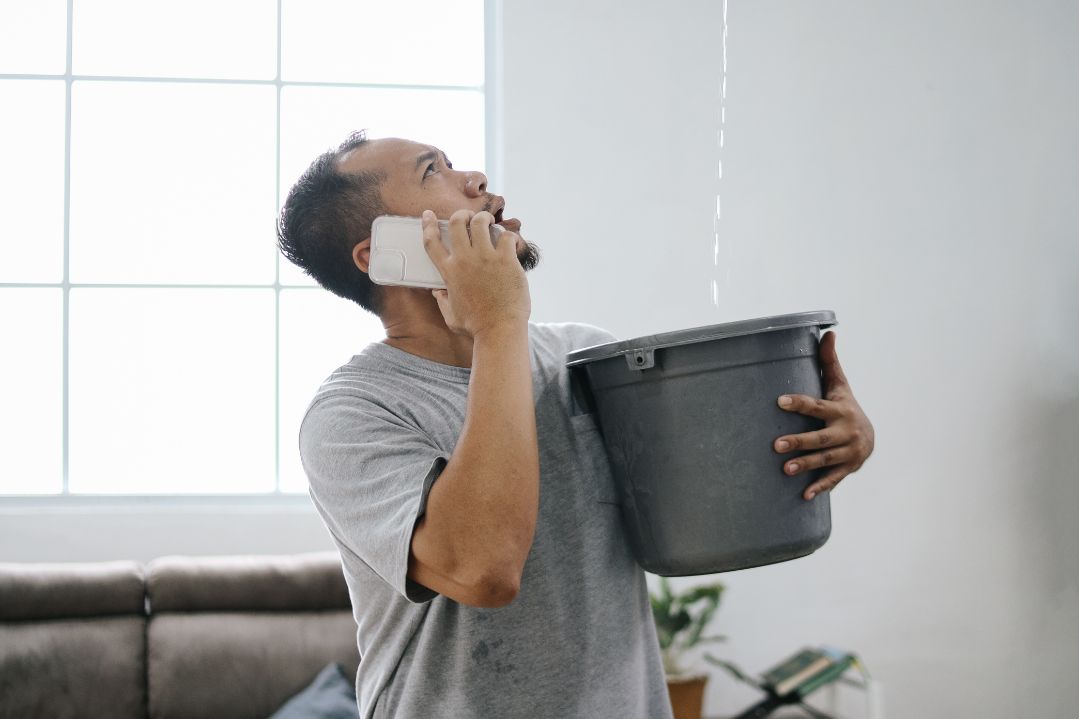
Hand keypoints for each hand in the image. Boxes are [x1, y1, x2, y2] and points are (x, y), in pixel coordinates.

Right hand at [422, 209, 529, 337]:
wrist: (499, 330)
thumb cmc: (476, 326)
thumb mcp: (451, 315)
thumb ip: (442, 301)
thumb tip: (437, 292)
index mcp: (449, 272)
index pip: (431, 242)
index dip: (428, 225)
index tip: (428, 215)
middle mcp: (465, 260)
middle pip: (457, 222)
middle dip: (462, 214)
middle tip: (469, 217)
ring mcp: (486, 258)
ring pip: (480, 222)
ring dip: (484, 219)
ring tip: (489, 223)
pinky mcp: (506, 260)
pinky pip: (506, 236)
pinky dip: (508, 236)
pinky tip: (510, 243)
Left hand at [773, 332, 874, 499]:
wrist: (870, 437)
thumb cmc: (844, 406)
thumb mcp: (839, 385)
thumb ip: (830, 362)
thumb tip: (828, 332)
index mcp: (839, 410)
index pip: (816, 406)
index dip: (799, 403)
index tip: (779, 401)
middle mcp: (845, 431)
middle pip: (820, 438)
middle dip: (799, 441)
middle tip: (775, 445)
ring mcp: (848, 452)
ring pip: (825, 459)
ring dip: (806, 465)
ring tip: (785, 469)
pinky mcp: (848, 469)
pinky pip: (833, 479)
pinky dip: (820, 487)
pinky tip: (804, 496)